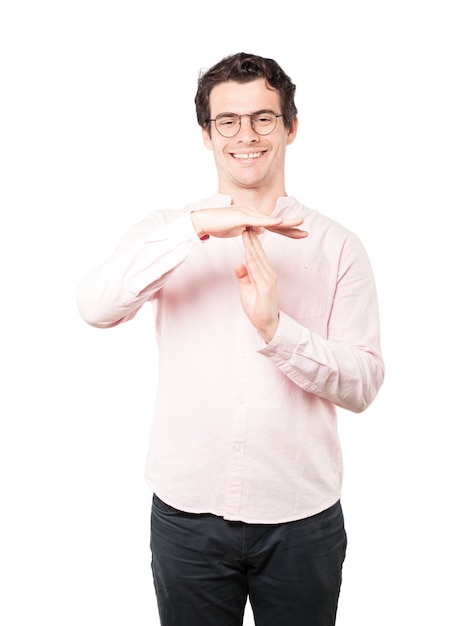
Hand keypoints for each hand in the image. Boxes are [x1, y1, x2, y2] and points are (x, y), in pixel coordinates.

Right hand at [191, 206, 306, 239]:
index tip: (300, 235)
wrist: (203, 221)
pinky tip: (280, 221)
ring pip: (270, 219)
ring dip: (285, 221)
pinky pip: (258, 220)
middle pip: (275, 222)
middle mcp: (253, 214)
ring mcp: (248, 214)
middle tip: (306, 231)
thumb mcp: (238, 230)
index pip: (273, 226)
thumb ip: (250, 230)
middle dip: (291, 226)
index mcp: (253, 219)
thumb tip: (259, 231)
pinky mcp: (241, 217)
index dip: (287, 230)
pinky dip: (269, 220)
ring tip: (299, 223)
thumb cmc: (218, 225)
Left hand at [234, 229, 279, 342]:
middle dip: (251, 237)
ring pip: (258, 258)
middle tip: (245, 222)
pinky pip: (257, 269)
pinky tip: (248, 249)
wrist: (268, 324)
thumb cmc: (258, 309)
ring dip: (251, 244)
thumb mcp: (247, 290)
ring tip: (246, 230)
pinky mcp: (267, 286)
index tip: (244, 229)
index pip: (256, 254)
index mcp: (264, 273)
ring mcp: (269, 279)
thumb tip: (239, 264)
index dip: (250, 241)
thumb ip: (244, 277)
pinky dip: (252, 258)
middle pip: (258, 252)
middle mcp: (269, 273)